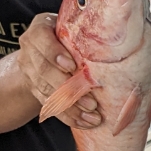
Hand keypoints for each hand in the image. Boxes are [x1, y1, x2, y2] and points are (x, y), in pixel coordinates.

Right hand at [18, 13, 100, 128]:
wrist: (47, 52)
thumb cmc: (71, 36)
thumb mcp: (77, 29)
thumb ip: (88, 32)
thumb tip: (121, 35)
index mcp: (40, 28)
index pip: (41, 39)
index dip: (54, 54)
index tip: (72, 66)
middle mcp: (30, 49)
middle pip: (43, 70)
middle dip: (67, 88)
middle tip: (91, 102)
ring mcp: (29, 71)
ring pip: (46, 91)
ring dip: (70, 107)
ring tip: (92, 116)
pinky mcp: (34, 89)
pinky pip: (48, 105)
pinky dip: (67, 116)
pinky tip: (83, 122)